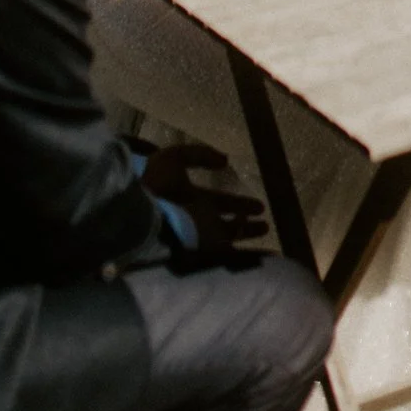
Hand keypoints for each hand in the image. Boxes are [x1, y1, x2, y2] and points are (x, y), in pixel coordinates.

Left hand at [142, 142, 268, 254]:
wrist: (143, 215)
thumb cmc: (157, 184)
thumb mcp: (174, 158)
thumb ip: (199, 154)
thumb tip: (225, 161)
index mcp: (190, 197)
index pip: (219, 200)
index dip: (236, 200)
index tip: (254, 200)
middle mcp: (199, 217)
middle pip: (227, 220)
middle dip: (244, 216)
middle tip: (264, 215)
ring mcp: (204, 234)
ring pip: (231, 235)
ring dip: (249, 233)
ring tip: (267, 229)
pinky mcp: (208, 248)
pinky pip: (232, 254)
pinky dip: (249, 256)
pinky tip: (266, 253)